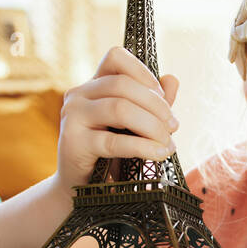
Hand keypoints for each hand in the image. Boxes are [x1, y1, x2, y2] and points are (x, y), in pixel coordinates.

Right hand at [54, 46, 179, 187]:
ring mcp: (72, 116)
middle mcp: (79, 95)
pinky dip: (143, 147)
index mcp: (93, 85)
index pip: (116, 57)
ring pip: (119, 108)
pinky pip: (113, 141)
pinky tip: (160, 153)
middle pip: (123, 84)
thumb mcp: (134, 126)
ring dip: (152, 126)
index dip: (143, 72)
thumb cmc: (110, 155)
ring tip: (168, 142)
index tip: (163, 98)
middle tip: (173, 126)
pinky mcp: (73, 142)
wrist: (82, 190)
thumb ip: (152, 104)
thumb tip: (172, 79)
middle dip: (156, 106)